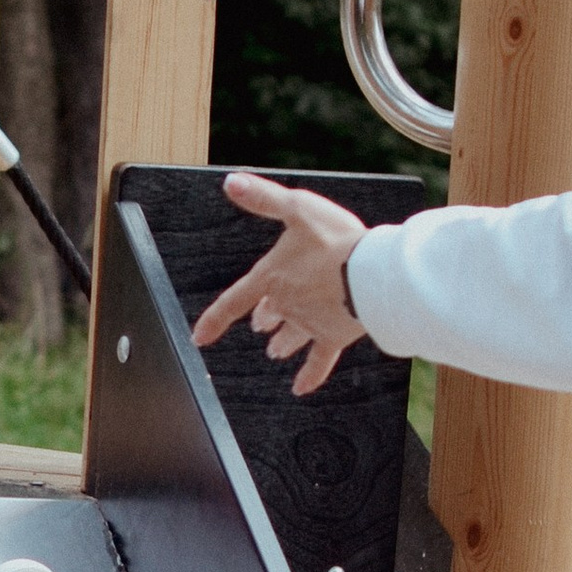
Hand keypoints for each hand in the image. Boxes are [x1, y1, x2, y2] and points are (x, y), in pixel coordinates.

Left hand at [194, 174, 370, 393]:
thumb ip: (263, 197)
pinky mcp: (335, 335)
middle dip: (264, 319)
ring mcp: (311, 322)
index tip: (200, 337)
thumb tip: (230, 182)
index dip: (215, 319)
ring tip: (275, 351)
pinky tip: (301, 389)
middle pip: (270, 314)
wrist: (371, 272)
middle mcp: (288, 304)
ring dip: (283, 342)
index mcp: (273, 277)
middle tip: (260, 326)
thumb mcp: (297, 208)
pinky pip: (320, 361)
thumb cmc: (336, 240)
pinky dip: (310, 375)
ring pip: (292, 335)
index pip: (234, 301)